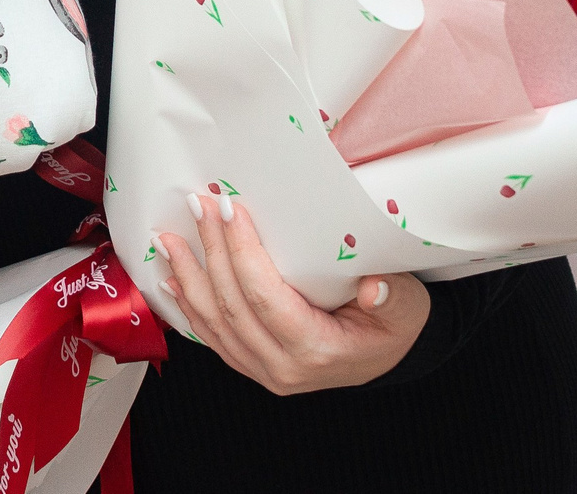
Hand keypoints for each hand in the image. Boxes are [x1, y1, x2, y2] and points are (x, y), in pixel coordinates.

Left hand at [158, 192, 428, 393]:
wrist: (388, 357)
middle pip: (233, 304)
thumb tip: (374, 286)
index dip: (243, 253)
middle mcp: (283, 368)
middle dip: (211, 251)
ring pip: (213, 322)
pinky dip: (188, 306)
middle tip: (199, 205)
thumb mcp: (406, 308)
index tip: (230, 209)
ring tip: (169, 238)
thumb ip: (392, 298)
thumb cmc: (394, 326)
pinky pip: (212, 336)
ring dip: (187, 276)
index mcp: (317, 351)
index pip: (266, 298)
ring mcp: (263, 371)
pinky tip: (171, 278)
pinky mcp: (252, 365)